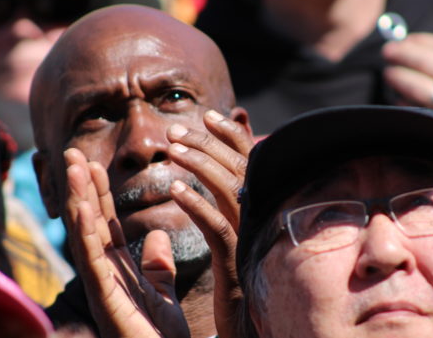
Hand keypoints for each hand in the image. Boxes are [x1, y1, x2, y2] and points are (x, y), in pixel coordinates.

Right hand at [63, 148, 189, 337]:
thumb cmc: (160, 337)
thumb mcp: (161, 291)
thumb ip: (157, 264)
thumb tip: (157, 236)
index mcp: (116, 269)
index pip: (104, 222)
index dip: (98, 192)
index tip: (93, 162)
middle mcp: (103, 274)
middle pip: (89, 222)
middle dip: (80, 187)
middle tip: (72, 153)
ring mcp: (100, 285)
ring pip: (84, 234)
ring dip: (77, 198)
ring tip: (73, 165)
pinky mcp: (104, 299)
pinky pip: (92, 260)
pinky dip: (84, 231)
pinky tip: (81, 204)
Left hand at [166, 109, 253, 337]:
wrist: (252, 323)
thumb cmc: (242, 273)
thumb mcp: (239, 230)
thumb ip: (233, 199)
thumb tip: (225, 176)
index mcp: (260, 204)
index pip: (251, 159)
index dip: (232, 134)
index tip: (209, 115)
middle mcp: (260, 214)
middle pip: (239, 167)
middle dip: (207, 142)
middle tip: (175, 130)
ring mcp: (250, 236)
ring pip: (229, 189)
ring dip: (199, 165)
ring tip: (172, 149)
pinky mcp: (235, 260)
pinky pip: (217, 226)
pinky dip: (196, 204)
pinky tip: (174, 190)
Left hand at [383, 32, 432, 133]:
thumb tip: (415, 48)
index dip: (421, 41)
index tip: (404, 39)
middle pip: (429, 63)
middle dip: (404, 54)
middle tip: (388, 51)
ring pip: (420, 88)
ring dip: (399, 77)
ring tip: (389, 74)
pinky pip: (420, 114)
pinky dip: (405, 105)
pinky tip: (398, 100)